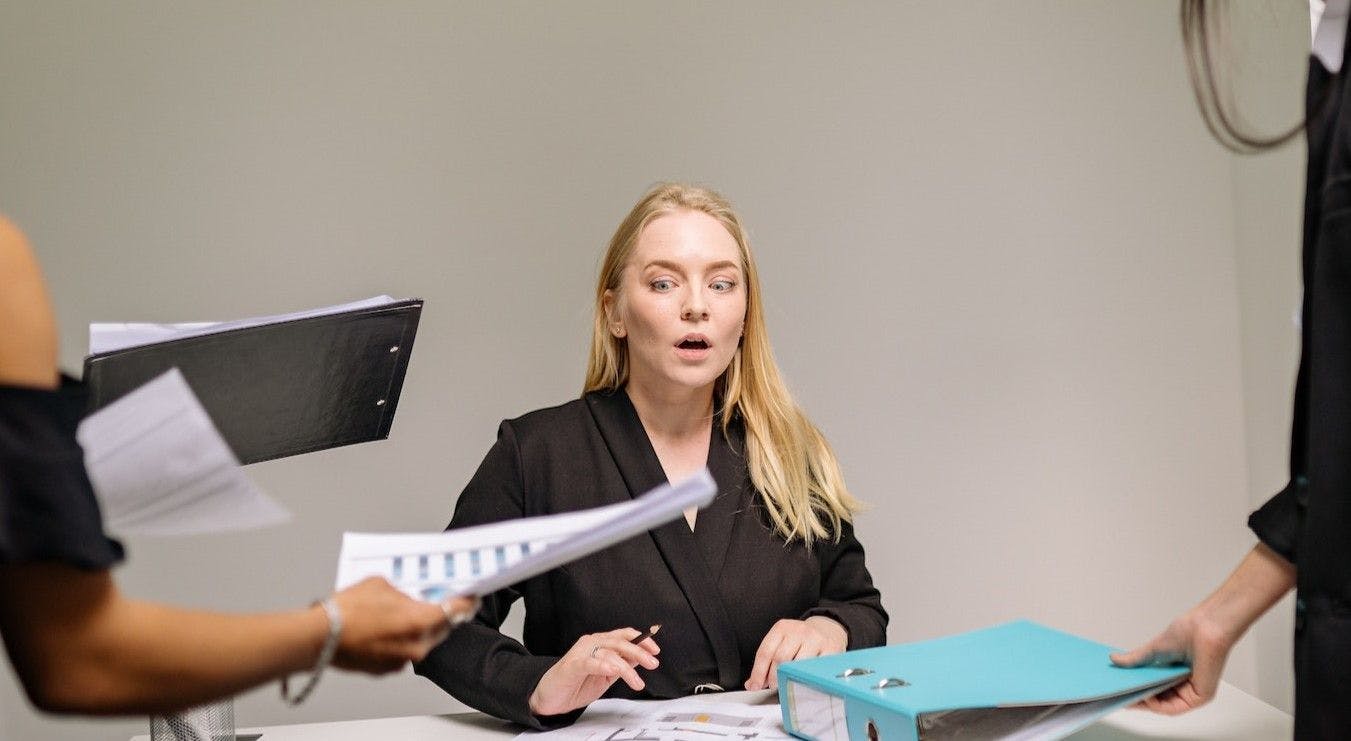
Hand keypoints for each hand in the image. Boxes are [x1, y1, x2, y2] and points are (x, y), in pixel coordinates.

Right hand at [329, 577, 477, 673]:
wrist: (320, 637)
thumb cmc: (347, 611)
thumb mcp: (382, 584)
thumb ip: (404, 591)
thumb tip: (408, 596)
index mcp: (421, 621)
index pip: (457, 611)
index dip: (467, 602)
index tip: (472, 597)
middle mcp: (417, 645)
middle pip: (443, 628)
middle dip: (443, 615)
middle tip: (441, 602)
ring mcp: (402, 660)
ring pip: (423, 642)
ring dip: (420, 629)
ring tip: (403, 614)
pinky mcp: (388, 669)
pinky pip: (404, 652)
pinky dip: (401, 641)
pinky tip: (387, 629)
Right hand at [528, 627, 660, 716]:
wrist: (549, 696)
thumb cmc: (575, 684)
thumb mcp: (606, 675)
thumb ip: (621, 664)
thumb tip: (642, 657)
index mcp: (600, 644)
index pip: (624, 635)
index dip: (641, 640)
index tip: (656, 649)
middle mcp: (591, 644)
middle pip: (619, 642)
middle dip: (639, 652)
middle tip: (652, 663)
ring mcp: (581, 653)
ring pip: (608, 653)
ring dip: (626, 668)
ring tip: (636, 682)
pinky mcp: (572, 665)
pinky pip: (589, 662)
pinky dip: (602, 665)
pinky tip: (613, 670)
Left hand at [745, 616, 847, 690]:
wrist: (827, 628)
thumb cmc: (801, 639)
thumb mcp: (781, 642)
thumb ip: (766, 662)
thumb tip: (751, 684)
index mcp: (782, 628)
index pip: (765, 652)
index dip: (758, 672)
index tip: (755, 685)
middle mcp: (798, 631)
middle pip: (781, 658)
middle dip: (774, 677)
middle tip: (774, 686)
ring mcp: (815, 639)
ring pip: (799, 664)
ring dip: (791, 679)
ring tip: (788, 684)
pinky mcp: (830, 649)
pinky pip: (816, 669)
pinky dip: (808, 679)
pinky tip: (805, 682)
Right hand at [1109, 610, 1233, 714]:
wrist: (1204, 628)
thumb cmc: (1188, 633)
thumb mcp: (1153, 649)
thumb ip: (1135, 658)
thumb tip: (1114, 659)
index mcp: (1174, 673)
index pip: (1153, 688)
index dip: (1135, 691)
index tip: (1118, 690)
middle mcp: (1184, 684)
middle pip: (1157, 699)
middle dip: (1137, 699)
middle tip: (1118, 697)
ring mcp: (1191, 691)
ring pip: (1164, 706)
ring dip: (1144, 704)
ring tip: (1127, 697)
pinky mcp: (1199, 697)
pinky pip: (1175, 708)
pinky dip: (1157, 705)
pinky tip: (1145, 697)